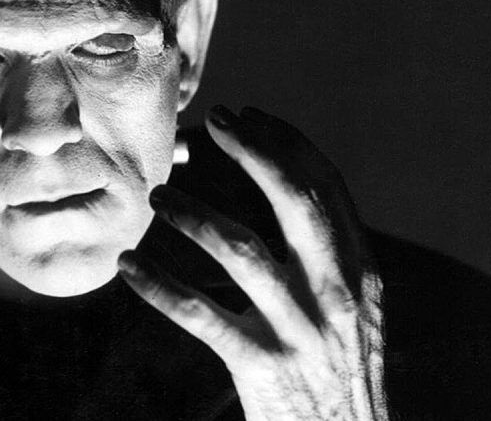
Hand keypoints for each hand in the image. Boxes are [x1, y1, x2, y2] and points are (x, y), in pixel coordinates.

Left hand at [118, 106, 385, 420]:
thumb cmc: (338, 374)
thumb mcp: (352, 311)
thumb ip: (326, 257)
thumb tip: (282, 187)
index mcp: (361, 273)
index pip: (327, 188)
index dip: (287, 143)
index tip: (248, 116)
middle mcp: (336, 294)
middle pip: (295, 202)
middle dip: (254, 151)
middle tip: (214, 122)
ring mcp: (299, 330)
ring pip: (241, 249)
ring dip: (194, 214)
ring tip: (158, 194)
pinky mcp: (261, 365)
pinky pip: (200, 313)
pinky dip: (160, 285)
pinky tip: (130, 265)